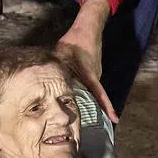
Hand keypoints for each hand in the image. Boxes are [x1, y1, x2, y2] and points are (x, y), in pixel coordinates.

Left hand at [57, 0, 116, 121]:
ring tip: (83, 117)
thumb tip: (43, 75)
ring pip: (92, 91)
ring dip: (88, 101)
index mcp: (90, 74)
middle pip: (95, 96)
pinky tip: (76, 96)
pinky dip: (85, 92)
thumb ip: (56, 65)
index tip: (115, 119)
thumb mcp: (62, 52)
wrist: (88, 29)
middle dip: (95, 111)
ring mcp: (96, 74)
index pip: (100, 94)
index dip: (107, 107)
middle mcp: (95, 76)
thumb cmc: (75, 41)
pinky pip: (90, 85)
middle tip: (91, 128)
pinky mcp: (93, 72)